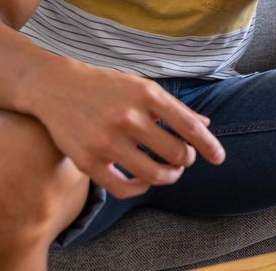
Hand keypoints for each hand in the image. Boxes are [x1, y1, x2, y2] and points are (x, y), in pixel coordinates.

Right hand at [31, 59, 224, 198]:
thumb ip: (174, 108)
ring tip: (169, 172)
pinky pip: (124, 188)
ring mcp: (106, 140)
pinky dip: (140, 189)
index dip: (209, 146)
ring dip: (168, 177)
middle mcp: (129, 117)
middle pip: (176, 153)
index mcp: (147, 94)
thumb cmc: (107, 87)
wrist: (56, 86)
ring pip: (154, 174)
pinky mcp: (87, 160)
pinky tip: (144, 181)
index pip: (190, 126)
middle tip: (183, 160)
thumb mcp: (143, 87)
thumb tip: (206, 124)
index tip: (220, 158)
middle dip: (186, 160)